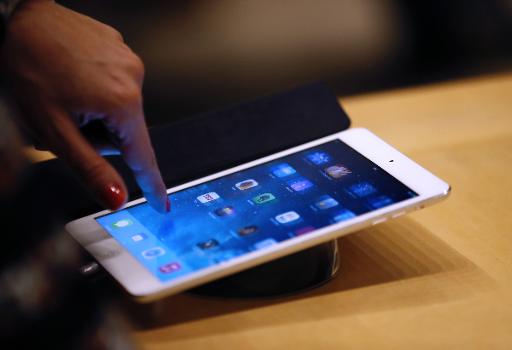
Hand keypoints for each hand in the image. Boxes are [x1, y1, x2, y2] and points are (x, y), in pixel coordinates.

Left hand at [1, 0, 168, 211]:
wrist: (18, 20)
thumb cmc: (28, 67)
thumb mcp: (54, 129)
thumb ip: (90, 168)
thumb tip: (117, 197)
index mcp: (121, 101)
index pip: (142, 156)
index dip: (152, 184)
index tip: (163, 203)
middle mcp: (133, 78)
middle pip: (126, 131)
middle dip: (100, 135)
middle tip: (69, 120)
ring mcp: (128, 60)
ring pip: (120, 108)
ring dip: (98, 112)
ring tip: (68, 93)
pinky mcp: (120, 49)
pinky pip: (117, 83)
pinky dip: (98, 89)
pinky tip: (74, 77)